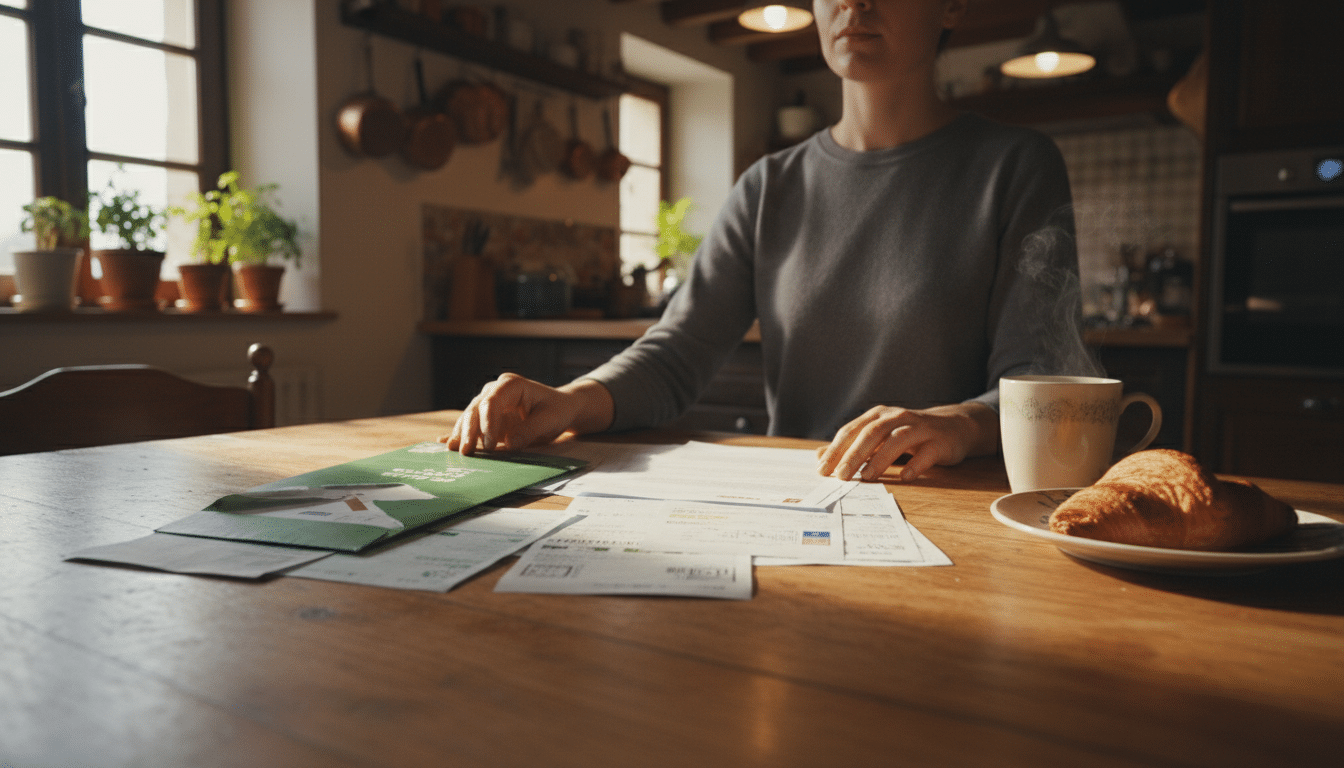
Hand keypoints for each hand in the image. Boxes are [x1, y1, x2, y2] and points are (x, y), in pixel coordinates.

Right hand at [439, 374, 613, 454]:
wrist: (560, 409)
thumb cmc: (556, 411)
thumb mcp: (549, 421)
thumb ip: (529, 431)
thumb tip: (508, 445)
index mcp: (511, 385)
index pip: (491, 401)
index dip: (487, 423)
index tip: (489, 445)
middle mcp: (495, 391)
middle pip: (475, 408)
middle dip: (469, 431)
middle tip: (466, 452)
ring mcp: (489, 404)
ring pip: (469, 417)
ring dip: (462, 434)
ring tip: (454, 451)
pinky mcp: (487, 418)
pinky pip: (471, 426)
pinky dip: (460, 434)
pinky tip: (444, 442)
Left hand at [816, 402, 998, 481]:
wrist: (953, 427)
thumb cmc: (909, 434)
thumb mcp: (878, 437)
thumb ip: (851, 447)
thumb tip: (819, 457)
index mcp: (878, 415)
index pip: (852, 431)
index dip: (836, 449)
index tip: (822, 470)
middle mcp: (897, 417)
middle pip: (872, 433)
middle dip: (853, 454)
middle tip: (840, 476)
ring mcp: (919, 428)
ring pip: (897, 440)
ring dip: (880, 459)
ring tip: (866, 477)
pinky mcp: (939, 442)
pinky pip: (926, 453)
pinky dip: (915, 465)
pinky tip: (904, 477)